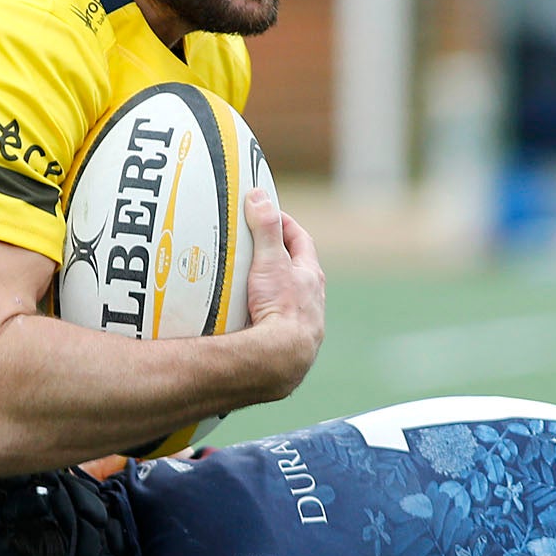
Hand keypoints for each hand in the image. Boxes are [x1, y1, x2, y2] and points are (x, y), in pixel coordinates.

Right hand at [241, 189, 324, 398]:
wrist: (281, 359)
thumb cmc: (281, 309)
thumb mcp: (271, 262)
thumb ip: (265, 229)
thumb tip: (259, 196)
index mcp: (310, 277)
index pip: (300, 241)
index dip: (284, 225)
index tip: (266, 214)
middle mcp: (312, 301)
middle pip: (294, 271)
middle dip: (275, 258)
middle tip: (251, 248)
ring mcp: (301, 324)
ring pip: (286, 299)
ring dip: (269, 290)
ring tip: (244, 285)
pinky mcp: (287, 344)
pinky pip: (274, 324)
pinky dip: (261, 316)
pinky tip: (245, 320)